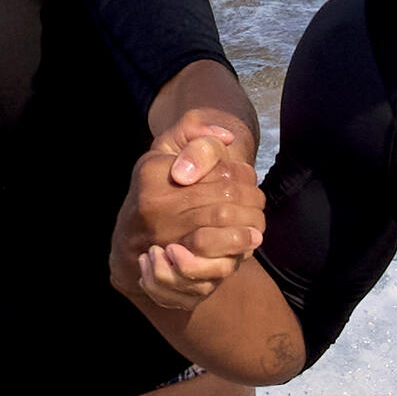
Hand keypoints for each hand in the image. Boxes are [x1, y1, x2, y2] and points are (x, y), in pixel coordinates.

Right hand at [120, 111, 262, 303]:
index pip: (215, 174)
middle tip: (259, 203)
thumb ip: (196, 132)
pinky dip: (236, 250)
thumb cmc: (162, 178)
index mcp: (153, 174)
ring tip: (257, 222)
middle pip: (221, 204)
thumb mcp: (170, 145)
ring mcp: (162, 238)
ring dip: (248, 225)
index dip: (242, 175)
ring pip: (220, 230)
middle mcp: (154, 208)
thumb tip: (227, 137)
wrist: (137, 226)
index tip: (248, 177)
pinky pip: (213, 259)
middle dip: (250, 203)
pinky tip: (247, 242)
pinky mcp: (174, 264)